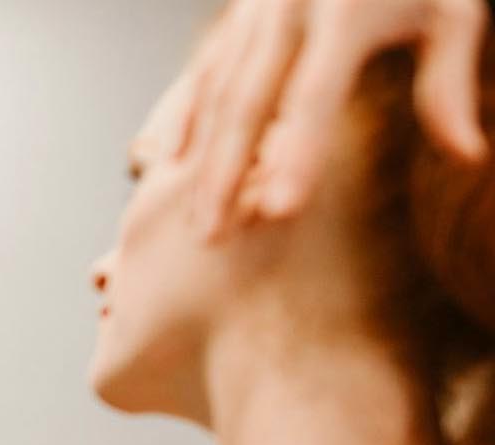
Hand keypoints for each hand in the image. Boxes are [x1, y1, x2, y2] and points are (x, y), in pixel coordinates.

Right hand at [183, 0, 488, 236]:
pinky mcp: (236, 12)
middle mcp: (285, 7)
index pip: (312, 96)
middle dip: (225, 175)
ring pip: (214, 92)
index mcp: (344, 10)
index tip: (280, 211)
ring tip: (197, 219)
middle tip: (213, 237)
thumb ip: (447, 82)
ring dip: (200, 159)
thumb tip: (467, 156)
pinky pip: (200, 70)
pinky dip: (180, 117)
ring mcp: (252, 9)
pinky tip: (164, 159)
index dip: (296, 154)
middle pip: (245, 104)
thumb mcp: (450, 12)